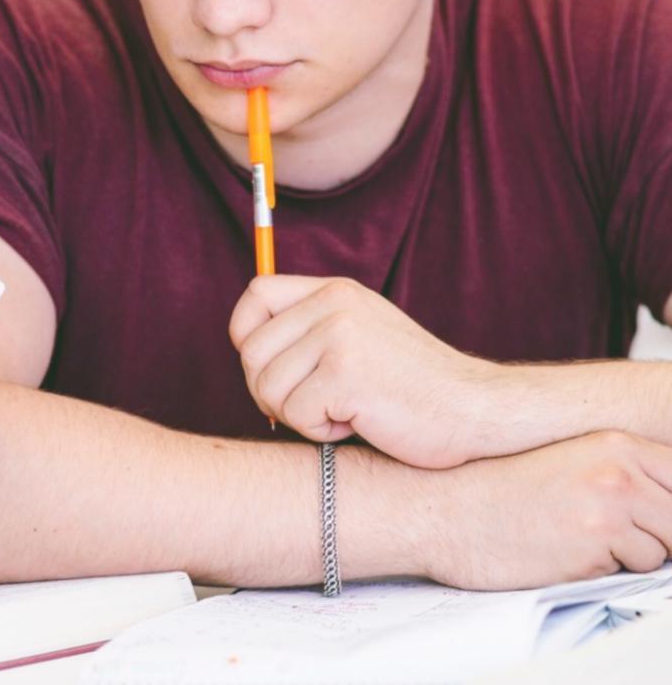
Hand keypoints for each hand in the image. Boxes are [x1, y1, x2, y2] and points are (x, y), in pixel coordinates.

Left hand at [230, 276, 496, 467]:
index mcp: (335, 291)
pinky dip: (320, 432)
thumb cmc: (413, 386)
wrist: (477, 411)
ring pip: (267, 386)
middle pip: (252, 350)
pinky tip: (357, 423)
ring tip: (343, 412)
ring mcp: (339, 338)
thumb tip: (248, 350)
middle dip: (268, 390)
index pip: (255, 294)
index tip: (267, 367)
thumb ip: (313, 328)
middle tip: (310, 407)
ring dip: (298, 415)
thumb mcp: (362, 334)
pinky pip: (295, 414)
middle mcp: (334, 306)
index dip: (246, 335)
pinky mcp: (345, 376)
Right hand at [420, 431, 671, 588]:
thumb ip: (621, 471)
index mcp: (614, 442)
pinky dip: (603, 568)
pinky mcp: (594, 548)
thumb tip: (663, 502)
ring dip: (629, 553)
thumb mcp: (566, 460)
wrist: (440, 510)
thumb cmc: (492, 488)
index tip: (653, 513)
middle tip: (604, 528)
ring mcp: (608, 509)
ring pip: (664, 549)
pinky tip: (562, 549)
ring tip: (576, 535)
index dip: (669, 503)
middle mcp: (618, 471)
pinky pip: (630, 571)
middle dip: (656, 532)